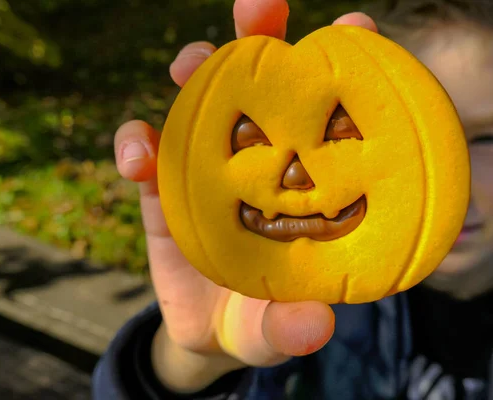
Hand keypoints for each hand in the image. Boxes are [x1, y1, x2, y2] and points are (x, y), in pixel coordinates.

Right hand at [114, 0, 377, 391]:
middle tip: (260, 8)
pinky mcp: (160, 182)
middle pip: (262, 79)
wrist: (206, 332)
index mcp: (305, 178)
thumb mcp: (275, 330)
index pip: (330, 108)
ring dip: (194, 68)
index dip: (346, 63)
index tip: (358, 28)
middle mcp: (260, 157)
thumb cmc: (259, 320)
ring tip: (189, 68)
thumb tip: (314, 327)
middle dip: (260, 33)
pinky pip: (141, 146)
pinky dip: (134, 142)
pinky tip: (136, 159)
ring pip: (198, 95)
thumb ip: (290, 328)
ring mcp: (208, 162)